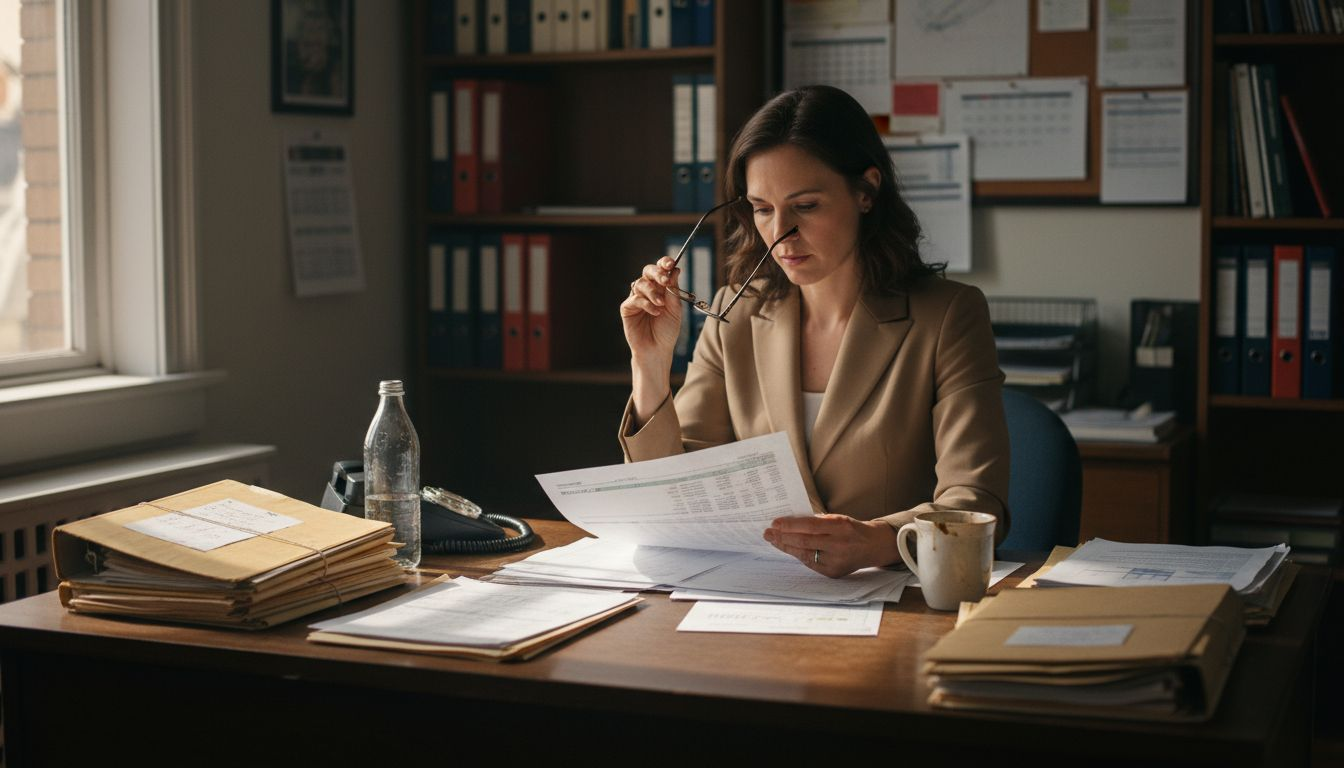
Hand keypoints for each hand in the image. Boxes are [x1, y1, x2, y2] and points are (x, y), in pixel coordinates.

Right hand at [620, 256, 683, 363]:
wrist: (657, 349)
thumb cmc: (667, 330)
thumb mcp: (675, 309)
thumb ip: (673, 291)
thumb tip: (675, 270)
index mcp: (661, 288)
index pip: (661, 269)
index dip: (664, 263)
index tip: (671, 264)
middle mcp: (648, 290)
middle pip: (648, 271)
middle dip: (657, 273)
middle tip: (665, 281)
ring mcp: (636, 298)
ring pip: (640, 283)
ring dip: (652, 292)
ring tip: (661, 304)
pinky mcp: (627, 308)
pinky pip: (634, 299)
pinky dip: (646, 304)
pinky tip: (655, 312)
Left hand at [763, 514, 899, 578]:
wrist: (873, 546)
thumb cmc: (851, 529)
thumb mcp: (838, 518)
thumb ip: (817, 521)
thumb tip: (790, 523)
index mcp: (841, 526)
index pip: (810, 526)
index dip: (791, 525)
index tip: (775, 522)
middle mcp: (839, 545)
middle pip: (804, 541)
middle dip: (782, 537)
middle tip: (767, 533)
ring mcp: (836, 561)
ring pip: (804, 555)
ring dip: (786, 547)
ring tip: (773, 540)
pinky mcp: (833, 573)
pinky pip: (810, 564)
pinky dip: (798, 555)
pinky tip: (788, 549)